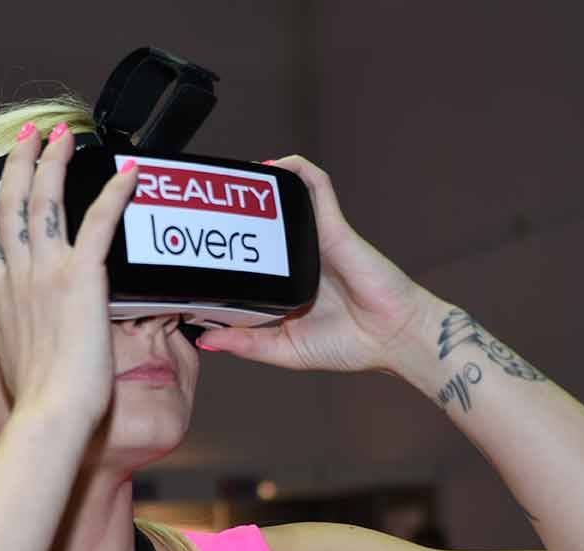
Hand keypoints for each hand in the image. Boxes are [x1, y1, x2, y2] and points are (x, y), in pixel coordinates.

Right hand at [0, 120, 138, 424]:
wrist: (50, 413)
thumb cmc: (35, 399)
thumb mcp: (7, 360)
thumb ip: (4, 334)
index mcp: (1, 295)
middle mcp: (18, 275)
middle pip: (11, 204)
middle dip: (19, 164)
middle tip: (28, 137)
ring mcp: (48, 272)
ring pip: (46, 201)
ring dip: (53, 162)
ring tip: (61, 136)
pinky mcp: (82, 277)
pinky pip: (99, 222)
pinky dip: (114, 194)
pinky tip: (129, 173)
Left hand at [194, 155, 441, 375]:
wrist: (393, 337)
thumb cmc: (351, 346)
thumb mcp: (284, 351)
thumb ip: (246, 344)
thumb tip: (205, 339)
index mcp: (284, 288)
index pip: (247, 264)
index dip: (220, 256)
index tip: (189, 256)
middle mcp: (297, 259)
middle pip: (261, 227)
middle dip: (232, 215)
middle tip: (200, 211)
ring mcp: (315, 240)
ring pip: (284, 201)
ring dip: (258, 187)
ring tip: (228, 182)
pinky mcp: (334, 226)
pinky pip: (316, 186)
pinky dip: (295, 170)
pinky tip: (271, 167)